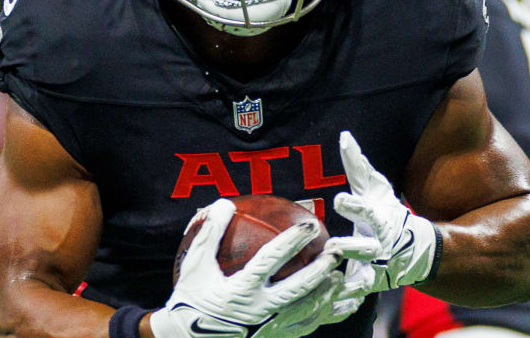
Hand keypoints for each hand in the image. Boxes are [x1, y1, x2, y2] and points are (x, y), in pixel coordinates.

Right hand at [149, 198, 345, 337]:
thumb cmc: (191, 299)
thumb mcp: (194, 266)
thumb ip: (210, 234)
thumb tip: (224, 204)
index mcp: (240, 291)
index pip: (271, 261)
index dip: (291, 241)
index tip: (309, 226)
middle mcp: (257, 312)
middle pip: (297, 289)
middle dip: (320, 269)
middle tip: (336, 251)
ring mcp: (267, 329)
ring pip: (305, 312)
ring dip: (325, 294)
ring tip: (338, 277)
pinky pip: (302, 328)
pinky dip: (319, 315)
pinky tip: (329, 303)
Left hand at [333, 131, 439, 293]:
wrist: (416, 251)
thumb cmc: (389, 213)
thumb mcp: (375, 189)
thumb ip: (358, 166)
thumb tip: (344, 136)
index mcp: (378, 220)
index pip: (366, 211)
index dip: (354, 206)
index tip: (339, 200)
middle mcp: (378, 245)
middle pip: (364, 248)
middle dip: (349, 248)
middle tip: (332, 247)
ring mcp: (376, 268)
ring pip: (360, 278)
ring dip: (344, 281)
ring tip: (327, 279)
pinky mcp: (370, 286)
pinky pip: (355, 296)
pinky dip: (342, 300)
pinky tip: (325, 300)